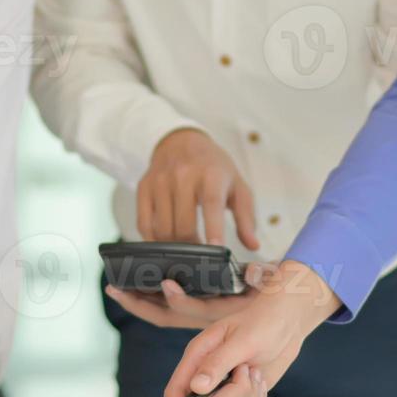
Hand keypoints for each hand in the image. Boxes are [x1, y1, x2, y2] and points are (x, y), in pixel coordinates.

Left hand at [106, 263, 273, 328]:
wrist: (284, 309)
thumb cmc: (274, 295)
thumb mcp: (270, 283)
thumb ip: (261, 276)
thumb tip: (253, 271)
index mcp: (221, 314)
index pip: (194, 309)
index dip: (178, 299)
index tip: (166, 282)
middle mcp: (205, 320)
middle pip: (164, 316)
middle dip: (139, 304)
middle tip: (115, 288)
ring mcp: (197, 318)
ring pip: (161, 314)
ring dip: (138, 301)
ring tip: (117, 287)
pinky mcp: (194, 312)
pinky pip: (165, 310)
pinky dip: (148, 300)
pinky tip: (133, 286)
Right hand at [138, 129, 260, 249]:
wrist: (181, 141)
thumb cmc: (214, 168)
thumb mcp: (237, 186)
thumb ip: (246, 218)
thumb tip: (253, 245)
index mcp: (211, 174)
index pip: (211, 204)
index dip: (213, 229)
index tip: (216, 250)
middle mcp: (183, 176)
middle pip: (183, 225)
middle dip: (193, 247)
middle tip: (201, 255)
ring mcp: (160, 182)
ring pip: (162, 228)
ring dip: (174, 246)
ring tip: (185, 248)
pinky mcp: (144, 188)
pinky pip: (144, 224)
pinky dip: (153, 239)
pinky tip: (166, 240)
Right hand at [163, 260, 341, 396]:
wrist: (285, 325)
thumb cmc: (261, 323)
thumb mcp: (241, 340)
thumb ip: (217, 363)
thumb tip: (196, 387)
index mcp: (198, 357)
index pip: (176, 391)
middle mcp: (206, 376)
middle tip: (246, 371)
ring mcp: (223, 390)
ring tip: (254, 373)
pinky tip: (259, 383)